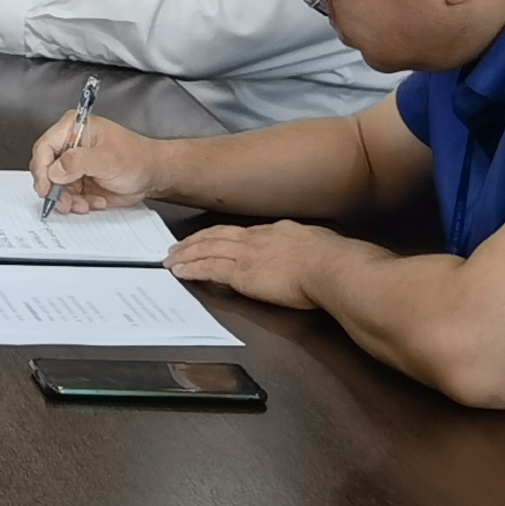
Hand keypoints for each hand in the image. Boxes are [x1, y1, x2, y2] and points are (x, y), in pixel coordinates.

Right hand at [29, 109, 164, 212]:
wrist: (153, 175)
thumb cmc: (136, 158)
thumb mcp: (107, 159)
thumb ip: (78, 162)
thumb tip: (54, 171)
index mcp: (73, 128)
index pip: (44, 147)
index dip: (41, 169)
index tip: (45, 189)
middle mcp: (69, 145)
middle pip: (46, 169)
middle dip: (55, 189)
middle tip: (65, 202)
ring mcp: (73, 165)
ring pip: (55, 187)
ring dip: (68, 200)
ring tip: (85, 205)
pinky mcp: (78, 181)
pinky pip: (67, 196)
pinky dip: (78, 203)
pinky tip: (95, 202)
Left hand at [167, 220, 340, 309]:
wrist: (332, 267)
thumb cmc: (334, 260)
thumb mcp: (318, 243)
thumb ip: (306, 245)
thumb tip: (308, 250)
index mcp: (275, 231)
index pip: (240, 232)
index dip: (220, 235)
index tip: (209, 238)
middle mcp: (256, 238)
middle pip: (216, 236)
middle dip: (194, 241)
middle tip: (177, 246)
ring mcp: (246, 255)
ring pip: (206, 250)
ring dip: (186, 254)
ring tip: (171, 259)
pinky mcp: (242, 274)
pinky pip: (208, 269)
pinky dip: (191, 269)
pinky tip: (179, 272)